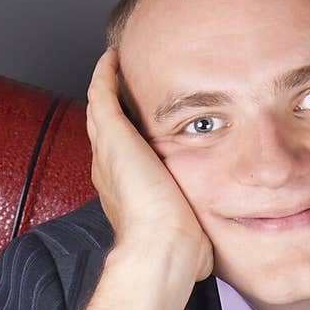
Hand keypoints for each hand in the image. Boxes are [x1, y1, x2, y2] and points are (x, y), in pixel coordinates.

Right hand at [85, 48, 213, 281]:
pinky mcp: (113, 135)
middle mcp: (108, 170)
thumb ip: (194, 233)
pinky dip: (105, 73)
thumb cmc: (178, 254)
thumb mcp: (188, 239)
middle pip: (104, 129)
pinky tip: (113, 55)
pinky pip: (101, 92)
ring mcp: (106, 151)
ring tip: (115, 64)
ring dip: (104, 85)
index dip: (126, 140)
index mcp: (124, 193)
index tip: (138, 127)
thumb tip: (210, 251)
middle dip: (111, 106)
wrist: (161, 249)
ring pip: (98, 108)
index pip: (121, 158)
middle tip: (121, 84)